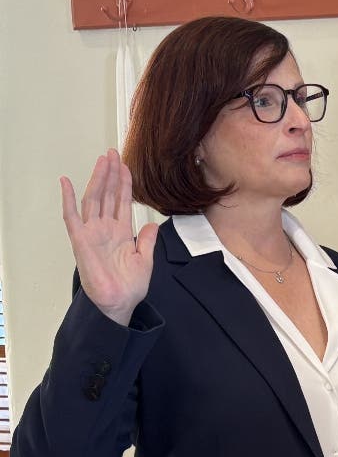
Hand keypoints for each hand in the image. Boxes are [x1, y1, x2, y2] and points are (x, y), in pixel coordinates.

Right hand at [62, 149, 157, 325]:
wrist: (120, 304)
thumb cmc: (129, 286)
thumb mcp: (145, 259)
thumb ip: (147, 240)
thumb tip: (151, 224)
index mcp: (120, 233)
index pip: (121, 202)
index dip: (124, 183)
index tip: (126, 165)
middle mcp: (105, 229)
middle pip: (106, 195)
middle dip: (110, 174)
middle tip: (113, 153)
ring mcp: (92, 233)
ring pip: (93, 199)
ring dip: (97, 179)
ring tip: (102, 160)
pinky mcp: (81, 241)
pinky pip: (72, 217)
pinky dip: (69, 199)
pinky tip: (67, 182)